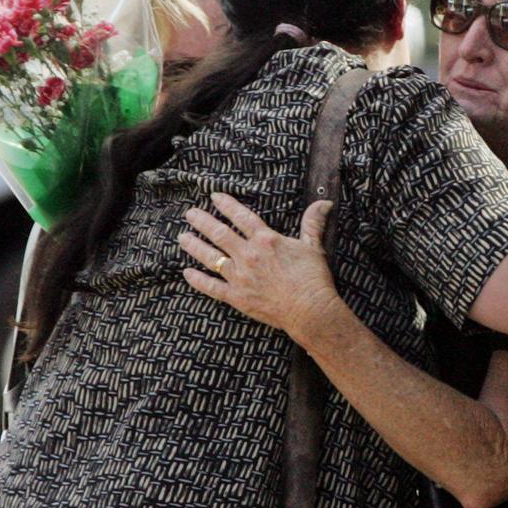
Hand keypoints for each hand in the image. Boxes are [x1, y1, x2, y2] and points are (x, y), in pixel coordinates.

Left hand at [178, 193, 342, 339]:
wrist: (309, 310)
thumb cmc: (313, 278)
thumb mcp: (314, 246)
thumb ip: (313, 222)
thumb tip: (324, 202)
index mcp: (266, 240)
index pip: (242, 216)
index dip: (227, 205)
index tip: (214, 197)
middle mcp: (248, 255)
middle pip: (220, 233)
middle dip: (202, 221)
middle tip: (190, 214)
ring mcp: (240, 276)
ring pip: (211, 257)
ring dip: (195, 246)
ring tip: (182, 237)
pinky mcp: (237, 297)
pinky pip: (212, 287)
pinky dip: (198, 280)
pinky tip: (187, 273)